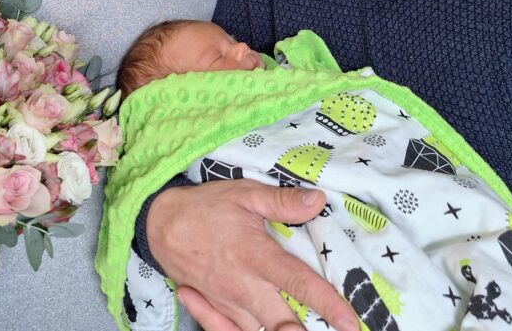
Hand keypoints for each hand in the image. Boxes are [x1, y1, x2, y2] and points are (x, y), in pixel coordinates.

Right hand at [147, 179, 357, 330]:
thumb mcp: (244, 193)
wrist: (159, 224)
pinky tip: (262, 325)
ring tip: (297, 327)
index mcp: (255, 255)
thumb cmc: (206, 207)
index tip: (351, 323)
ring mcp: (226, 303)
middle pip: (281, 324)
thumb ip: (282, 201)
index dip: (328, 304)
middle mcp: (242, 286)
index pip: (298, 282)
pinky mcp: (213, 310)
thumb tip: (318, 201)